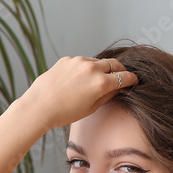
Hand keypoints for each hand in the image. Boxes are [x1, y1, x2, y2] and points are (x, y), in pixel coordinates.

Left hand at [22, 56, 137, 129]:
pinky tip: (77, 80)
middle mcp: (91, 68)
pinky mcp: (66, 59)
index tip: (133, 80)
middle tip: (120, 76)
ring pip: (97, 61)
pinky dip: (84, 68)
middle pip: (114, 64)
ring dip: (101, 68)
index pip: (124, 76)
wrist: (38, 107)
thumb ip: (108, 95)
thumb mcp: (91, 108)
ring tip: (96, 79)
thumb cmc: (64, 113)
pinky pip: (81, 62)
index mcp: (100, 83)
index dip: (131, 79)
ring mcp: (78, 61)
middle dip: (120, 69)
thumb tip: (118, 88)